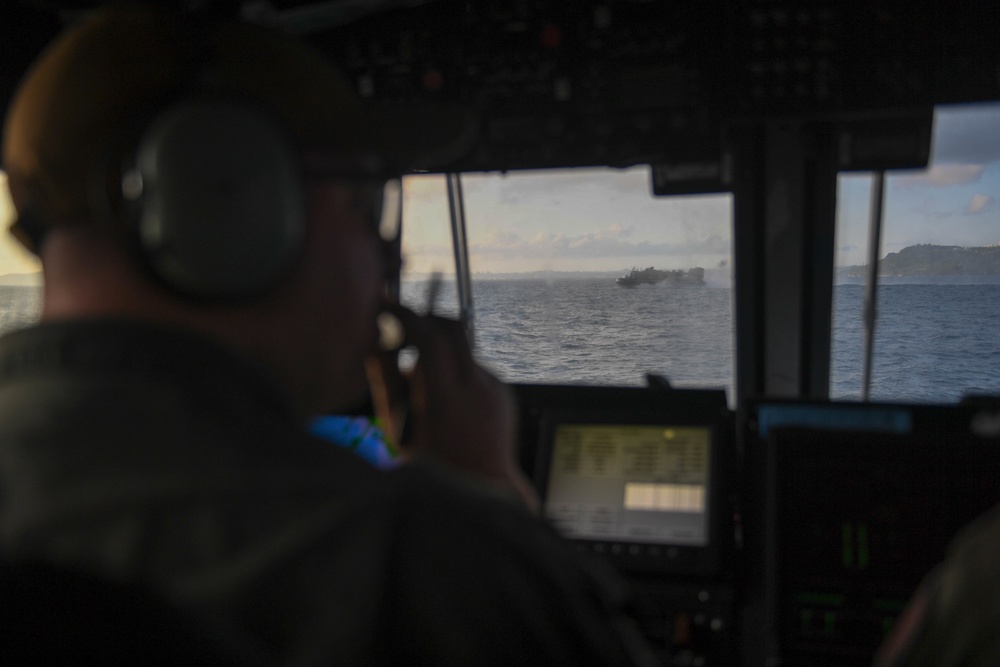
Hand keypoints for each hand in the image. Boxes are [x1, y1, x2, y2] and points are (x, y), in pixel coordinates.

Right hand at [366, 304, 537, 511]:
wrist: (482, 488)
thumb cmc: (431, 464)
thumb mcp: (399, 429)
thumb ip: (386, 382)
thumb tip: (373, 343)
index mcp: (445, 401)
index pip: (429, 338)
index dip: (406, 317)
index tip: (388, 309)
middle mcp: (476, 390)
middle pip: (454, 328)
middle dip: (427, 319)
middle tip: (405, 327)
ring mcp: (494, 389)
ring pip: (463, 350)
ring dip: (440, 353)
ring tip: (422, 386)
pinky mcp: (503, 392)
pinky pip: (475, 370)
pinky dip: (456, 374)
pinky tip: (447, 404)